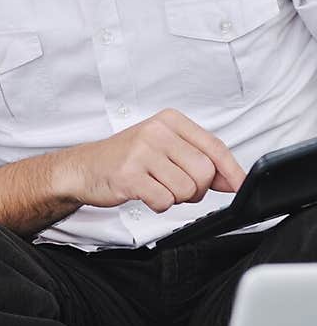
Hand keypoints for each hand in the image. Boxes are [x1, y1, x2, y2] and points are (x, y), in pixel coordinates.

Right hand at [54, 108, 245, 214]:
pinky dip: (158, 205)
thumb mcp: (164, 148)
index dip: (232, 171)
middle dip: (196, 189)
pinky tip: (145, 194)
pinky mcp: (129, 174)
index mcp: (170, 121)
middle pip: (204, 172)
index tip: (241, 186)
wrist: (84, 167)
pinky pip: (163, 200)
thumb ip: (198, 159)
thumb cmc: (126, 158)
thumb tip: (233, 179)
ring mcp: (142, 152)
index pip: (214, 146)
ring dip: (174, 198)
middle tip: (176, 187)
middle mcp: (157, 131)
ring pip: (186, 189)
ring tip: (156, 187)